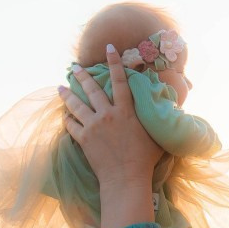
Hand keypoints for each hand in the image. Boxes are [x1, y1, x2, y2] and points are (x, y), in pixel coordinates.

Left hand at [60, 44, 164, 185]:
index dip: (114, 63)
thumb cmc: (145, 159)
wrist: (126, 179)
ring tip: (60, 88)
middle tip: (74, 67)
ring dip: (67, 95)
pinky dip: (67, 118)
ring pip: (76, 105)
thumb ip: (157, 118)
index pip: (120, 81)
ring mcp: (93, 126)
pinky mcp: (83, 139)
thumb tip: (168, 107)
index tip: (109, 48)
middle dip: (82, 76)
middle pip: (92, 90)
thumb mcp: (156, 135)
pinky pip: (71, 125)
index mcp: (126, 111)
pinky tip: (64, 115)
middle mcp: (107, 114)